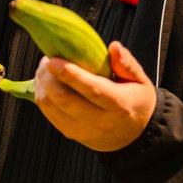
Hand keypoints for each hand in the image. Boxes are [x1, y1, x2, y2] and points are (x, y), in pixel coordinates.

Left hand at [33, 41, 155, 151]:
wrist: (133, 136)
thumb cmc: (135, 100)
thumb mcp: (140, 80)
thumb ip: (127, 63)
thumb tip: (113, 47)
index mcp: (119, 104)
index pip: (93, 90)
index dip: (71, 75)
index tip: (53, 61)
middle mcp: (100, 121)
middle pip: (65, 99)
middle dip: (48, 77)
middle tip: (47, 60)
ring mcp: (84, 130)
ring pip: (52, 108)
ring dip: (42, 85)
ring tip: (45, 69)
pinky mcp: (72, 133)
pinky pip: (49, 115)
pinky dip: (42, 96)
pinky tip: (46, 83)